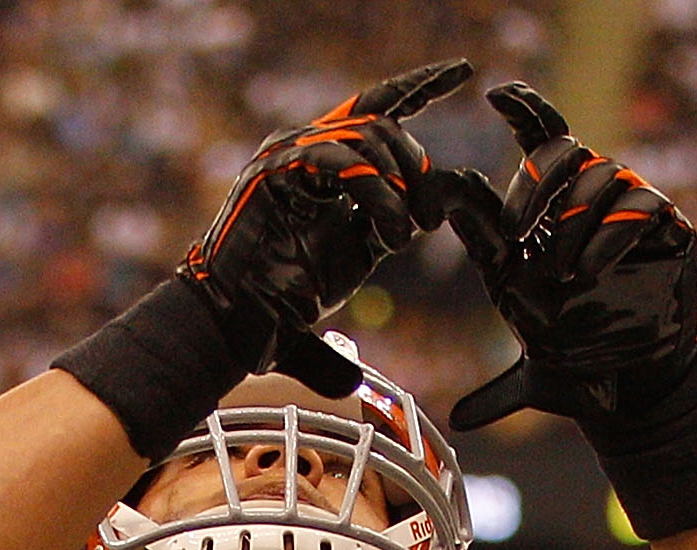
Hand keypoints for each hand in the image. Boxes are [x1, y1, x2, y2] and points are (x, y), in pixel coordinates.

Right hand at [182, 63, 468, 396]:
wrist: (234, 328)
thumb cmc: (281, 305)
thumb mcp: (353, 260)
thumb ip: (386, 234)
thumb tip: (429, 220)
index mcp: (325, 164)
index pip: (377, 110)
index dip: (419, 85)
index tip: (461, 74)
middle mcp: (306, 149)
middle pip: (381, 122)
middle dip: (418, 166)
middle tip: (430, 216)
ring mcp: (287, 155)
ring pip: (366, 136)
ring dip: (399, 184)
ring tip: (405, 232)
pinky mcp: (274, 170)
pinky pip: (339, 159)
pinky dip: (375, 190)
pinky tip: (388, 229)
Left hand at [440, 81, 696, 431]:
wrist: (631, 398)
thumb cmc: (580, 371)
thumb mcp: (527, 357)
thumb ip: (494, 359)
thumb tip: (455, 387)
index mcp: (553, 221)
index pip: (541, 148)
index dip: (525, 112)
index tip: (496, 94)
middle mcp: (590, 208)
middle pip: (564, 150)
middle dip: (535, 180)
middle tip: (515, 228)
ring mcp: (632, 214)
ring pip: (601, 173)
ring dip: (571, 218)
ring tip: (561, 273)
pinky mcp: (670, 229)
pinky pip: (641, 204)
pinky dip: (610, 230)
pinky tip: (590, 269)